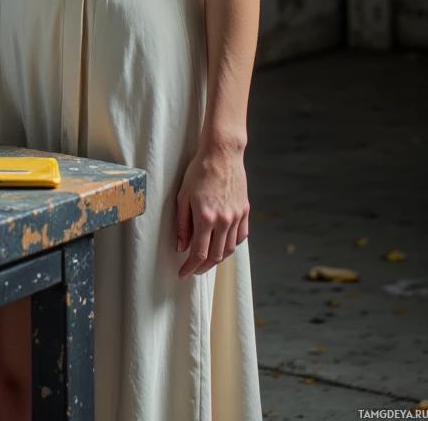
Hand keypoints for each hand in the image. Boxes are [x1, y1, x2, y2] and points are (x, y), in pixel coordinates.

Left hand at [174, 142, 249, 277]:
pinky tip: (223, 245)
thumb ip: (182, 224)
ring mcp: (237, 217)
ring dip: (218, 259)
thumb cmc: (199, 171)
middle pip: (216, 256)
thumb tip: (182, 247)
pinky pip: (241, 237)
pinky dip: (232, 245)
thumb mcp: (183, 196)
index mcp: (206, 217)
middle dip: (203, 267)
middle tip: (193, 270)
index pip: (199, 253)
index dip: (190, 267)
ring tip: (207, 259)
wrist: (222, 153)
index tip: (183, 274)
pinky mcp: (245, 211)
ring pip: (229, 249)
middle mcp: (224, 221)